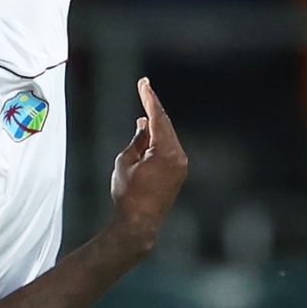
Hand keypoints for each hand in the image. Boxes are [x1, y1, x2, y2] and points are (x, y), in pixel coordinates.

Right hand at [109, 77, 187, 253]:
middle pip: (166, 125)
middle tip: (144, 89)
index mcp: (166, 152)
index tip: (144, 83)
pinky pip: (169, 150)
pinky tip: (148, 135)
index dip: (149, 98)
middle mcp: (179, 157)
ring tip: (142, 117)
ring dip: (155, 126)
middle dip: (153, 109)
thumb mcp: (125, 162)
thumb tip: (144, 126)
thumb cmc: (128, 194)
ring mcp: (181, 166)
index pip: (158, 118)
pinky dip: (159, 141)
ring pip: (167, 138)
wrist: (139, 224)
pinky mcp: (178, 174)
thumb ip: (137, 141)